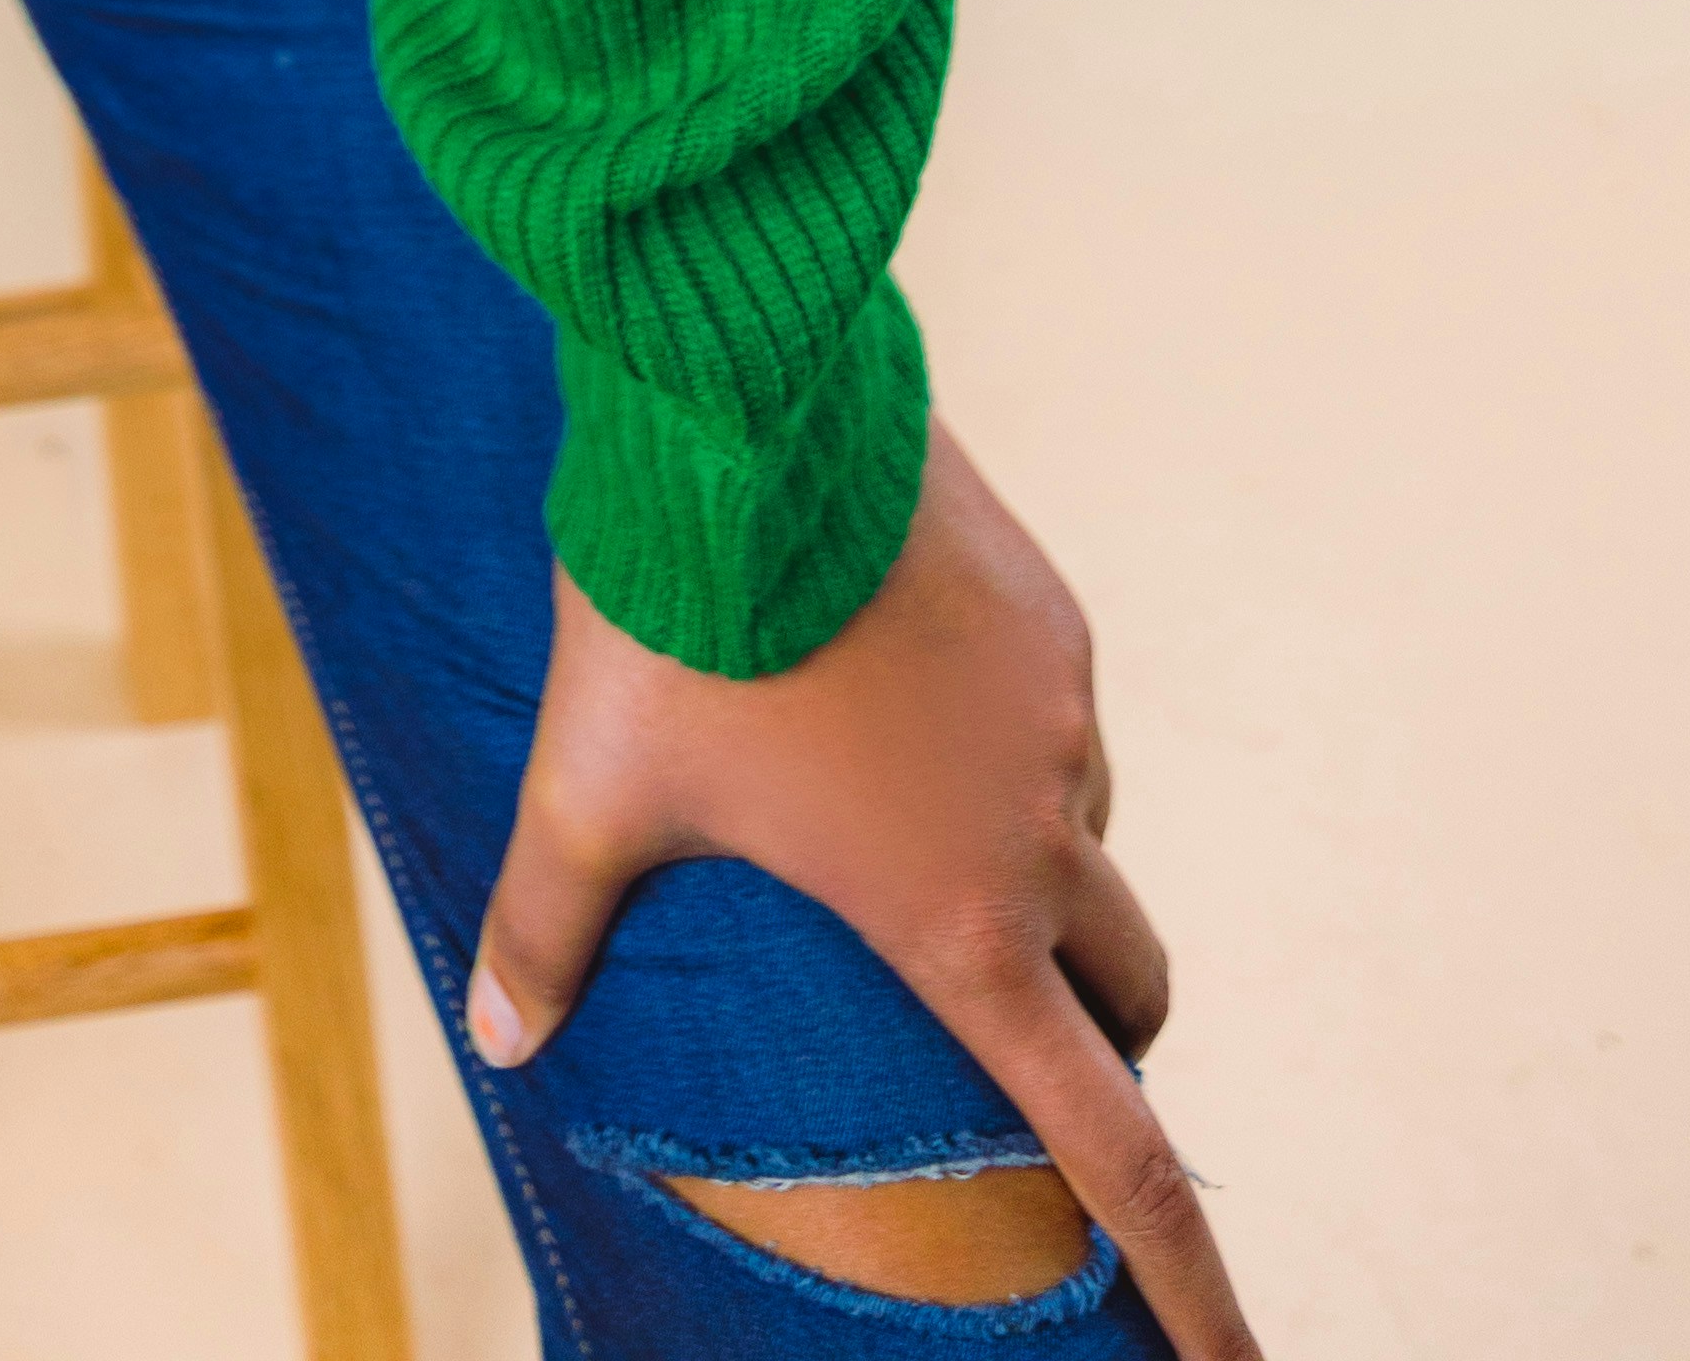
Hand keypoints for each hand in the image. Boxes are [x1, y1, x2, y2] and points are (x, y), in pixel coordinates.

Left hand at [470, 419, 1256, 1360]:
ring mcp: (1062, 715)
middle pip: (1130, 992)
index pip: (1110, 1146)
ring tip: (890, 797)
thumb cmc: (672, 622)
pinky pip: (1055, 710)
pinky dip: (1004, 733)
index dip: (1188, 1281)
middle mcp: (1042, 834)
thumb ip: (552, 927)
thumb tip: (501, 1034)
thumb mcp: (592, 789)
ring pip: (1087, 830)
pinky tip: (896, 673)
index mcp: (958, 926)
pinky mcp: (1056, 611)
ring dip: (1034, 857)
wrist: (744, 415)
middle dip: (1101, 1036)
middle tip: (1023, 1030)